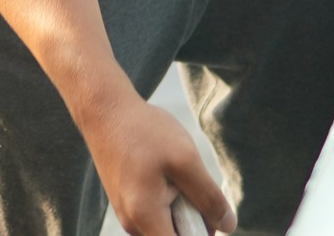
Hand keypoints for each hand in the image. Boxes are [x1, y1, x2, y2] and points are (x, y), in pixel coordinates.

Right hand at [85, 90, 235, 234]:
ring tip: (175, 174)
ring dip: (181, 208)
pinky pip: (156, 214)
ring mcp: (127, 214)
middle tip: (191, 185)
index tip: (207, 215)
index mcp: (145, 218)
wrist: (105, 110)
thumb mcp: (185, 160)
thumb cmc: (143, 131)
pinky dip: (169, 199)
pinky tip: (164, 172)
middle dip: (192, 220)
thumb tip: (228, 225)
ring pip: (166, 226)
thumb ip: (209, 197)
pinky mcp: (127, 203)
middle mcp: (132, 223)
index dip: (200, 235)